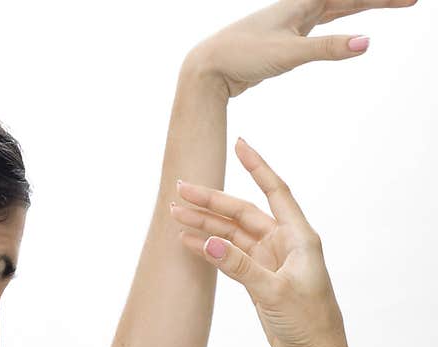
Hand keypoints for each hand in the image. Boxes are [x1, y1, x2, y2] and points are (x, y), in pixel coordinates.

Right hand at [171, 138, 348, 346]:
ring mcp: (269, 259)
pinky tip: (187, 240)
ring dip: (204, 225)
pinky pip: (228, 254)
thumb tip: (206, 241)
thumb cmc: (308, 322)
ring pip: (231, 233)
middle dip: (211, 201)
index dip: (256, 166)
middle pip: (242, 212)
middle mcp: (284, 243)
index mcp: (299, 238)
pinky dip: (209, 247)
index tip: (239, 144)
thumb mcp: (273, 292)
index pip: (275, 191)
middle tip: (180, 191)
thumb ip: (238, 265)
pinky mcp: (257, 277)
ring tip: (174, 215)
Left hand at [184, 0, 418, 98]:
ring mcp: (290, 24)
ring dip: (360, 8)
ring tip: (386, 4)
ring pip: (334, 11)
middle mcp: (298, 9)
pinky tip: (341, 29)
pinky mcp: (283, 41)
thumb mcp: (289, 53)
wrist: (207, 67)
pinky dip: (337, 26)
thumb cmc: (241, 55)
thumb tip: (366, 43)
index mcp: (301, 4)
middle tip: (411, 1)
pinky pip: (319, 29)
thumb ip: (327, 48)